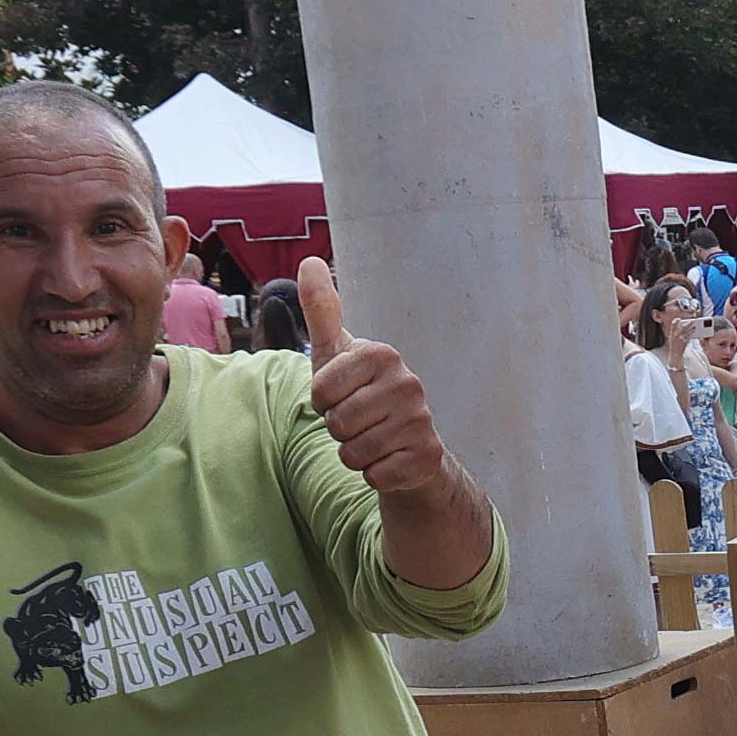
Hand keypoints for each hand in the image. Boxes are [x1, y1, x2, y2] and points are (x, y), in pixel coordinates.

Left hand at [297, 260, 448, 498]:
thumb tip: (308, 261)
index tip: (340, 396)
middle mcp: (409, 383)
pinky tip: (388, 459)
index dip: (321, 401)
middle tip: (358, 422)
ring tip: (372, 441)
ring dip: (354, 454)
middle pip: (337, 422)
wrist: (409, 445)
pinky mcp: (428, 456)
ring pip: (354, 451)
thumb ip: (322, 310)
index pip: (320, 390)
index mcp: (383, 354)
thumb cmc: (364, 395)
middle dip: (338, 430)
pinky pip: (375, 474)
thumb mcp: (338, 353)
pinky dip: (374, 473)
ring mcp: (422, 420)